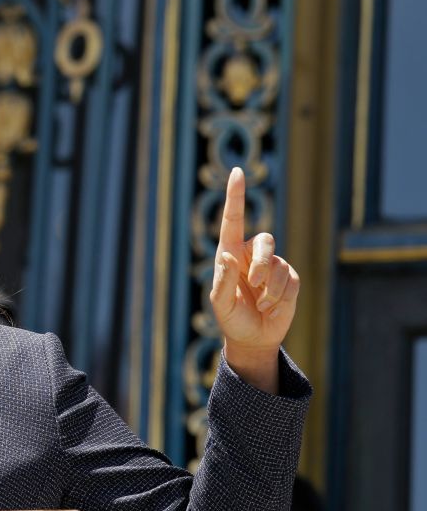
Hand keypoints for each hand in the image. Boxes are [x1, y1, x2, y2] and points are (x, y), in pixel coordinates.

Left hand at [209, 168, 299, 391]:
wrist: (253, 338)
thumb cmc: (231, 318)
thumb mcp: (221, 302)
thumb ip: (223, 279)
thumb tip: (227, 255)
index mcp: (230, 253)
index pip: (232, 220)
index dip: (235, 196)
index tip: (237, 172)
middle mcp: (252, 254)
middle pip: (264, 241)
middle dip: (261, 264)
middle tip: (254, 285)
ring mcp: (272, 265)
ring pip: (277, 265)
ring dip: (269, 290)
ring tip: (260, 305)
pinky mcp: (289, 279)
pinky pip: (290, 281)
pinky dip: (279, 298)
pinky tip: (271, 308)